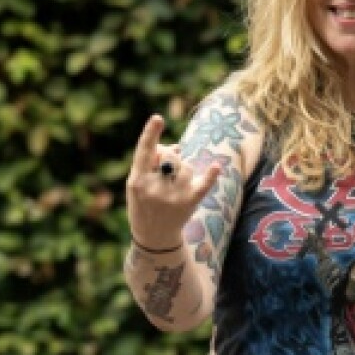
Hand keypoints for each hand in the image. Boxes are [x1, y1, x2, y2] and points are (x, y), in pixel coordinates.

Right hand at [125, 114, 221, 250]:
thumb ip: (151, 162)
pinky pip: (203, 185)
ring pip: (186, 166)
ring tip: (175, 184)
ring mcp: (173, 197)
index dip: (150, 134)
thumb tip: (177, 146)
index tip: (158, 118)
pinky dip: (210, 175)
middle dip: (170, 156)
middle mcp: (155, 188)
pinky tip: (217, 166)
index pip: (144, 152)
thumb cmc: (144, 203)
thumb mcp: (137, 183)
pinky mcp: (189, 203)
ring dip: (183, 170)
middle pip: (170, 156)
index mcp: (137, 181)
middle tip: (165, 166)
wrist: (154, 236)